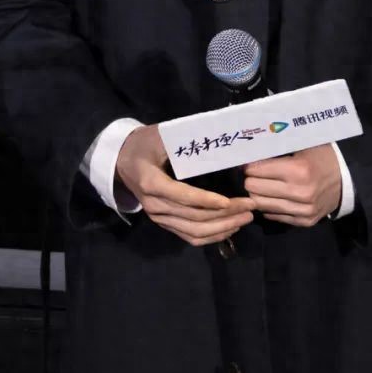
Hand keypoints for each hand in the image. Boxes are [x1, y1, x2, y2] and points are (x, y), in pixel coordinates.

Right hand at [116, 124, 253, 246]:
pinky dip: (212, 236)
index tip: (229, 201)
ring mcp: (159, 217)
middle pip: (193, 217)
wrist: (121, 161)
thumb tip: (216, 137)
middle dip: (225, 214)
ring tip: (245, 218)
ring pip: (194, 231)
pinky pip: (190, 237)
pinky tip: (231, 228)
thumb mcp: (160, 135)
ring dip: (222, 228)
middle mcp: (154, 205)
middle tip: (250, 206)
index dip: (206, 200)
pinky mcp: (165, 223)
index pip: (181, 196)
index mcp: (151, 182)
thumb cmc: (143, 144)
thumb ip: (183, 139)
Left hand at [242, 144, 341, 228]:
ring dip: (257, 194)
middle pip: (254, 189)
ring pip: (261, 205)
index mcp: (299, 170)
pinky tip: (274, 197)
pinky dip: (270, 206)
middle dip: (251, 180)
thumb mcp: (302, 145)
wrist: (347, 180)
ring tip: (261, 186)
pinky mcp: (305, 221)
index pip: (257, 171)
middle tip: (253, 175)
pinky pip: (274, 216)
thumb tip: (248, 153)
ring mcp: (303, 210)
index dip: (249, 166)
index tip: (248, 163)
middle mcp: (300, 192)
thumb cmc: (321, 157)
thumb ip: (277, 149)